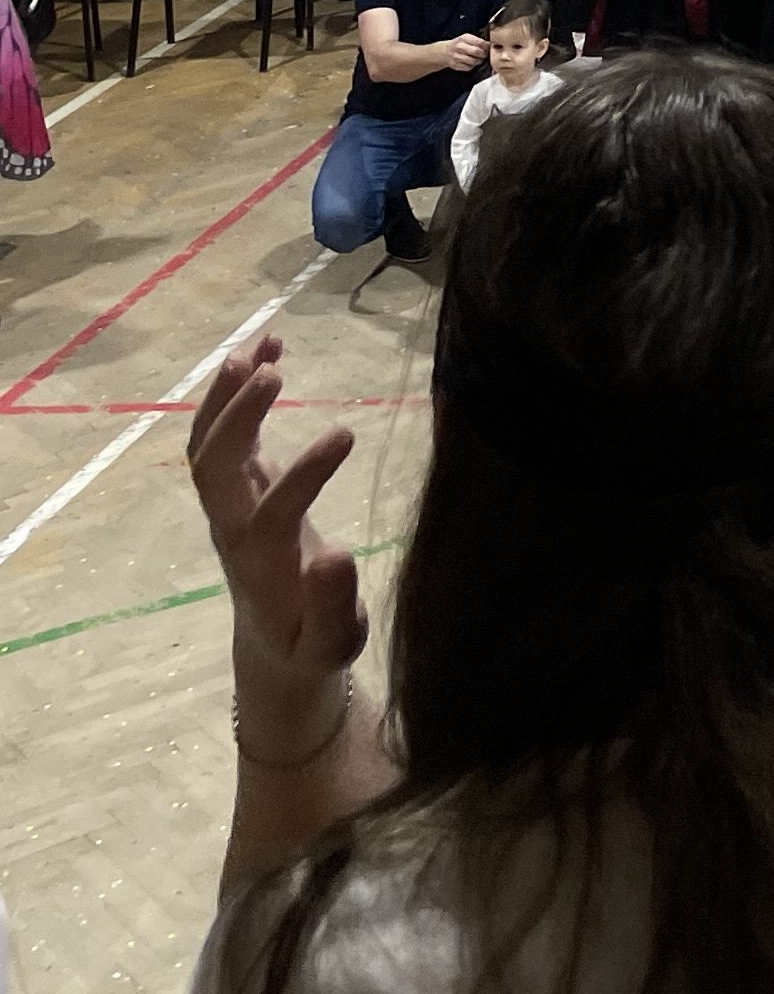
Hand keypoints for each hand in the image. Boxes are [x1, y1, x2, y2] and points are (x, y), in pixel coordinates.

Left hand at [188, 335, 365, 736]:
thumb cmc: (311, 645)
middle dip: (234, 421)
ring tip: (259, 346)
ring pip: (206, 449)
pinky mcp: (239, 488)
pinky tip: (270, 347)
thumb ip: (332, 605)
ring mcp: (231, 506)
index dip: (302, 476)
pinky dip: (237, 391)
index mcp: (261, 567)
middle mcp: (234, 531)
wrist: (276, 647)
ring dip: (224, 397)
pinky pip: (223, 436)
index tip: (347, 434)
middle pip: (212, 472)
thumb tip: (336, 556)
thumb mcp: (332, 641)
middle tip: (273, 370)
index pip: (269, 515)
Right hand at [441, 30, 489, 72]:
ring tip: (479, 59)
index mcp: (464, 38)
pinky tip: (471, 63)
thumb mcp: (467, 38)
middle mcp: (460, 47)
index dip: (486, 47)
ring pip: (473, 61)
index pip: (479, 42)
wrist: (445, 52)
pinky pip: (468, 67)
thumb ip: (478, 41)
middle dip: (483, 54)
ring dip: (478, 61)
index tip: (489, 48)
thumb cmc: (459, 44)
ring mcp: (457, 56)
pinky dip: (472, 66)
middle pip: (476, 52)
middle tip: (485, 55)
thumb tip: (490, 45)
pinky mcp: (456, 65)